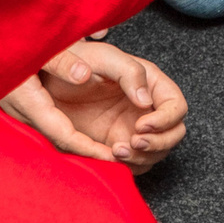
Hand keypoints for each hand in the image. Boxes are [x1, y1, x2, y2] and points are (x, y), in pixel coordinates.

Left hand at [1, 39, 188, 170]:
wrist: (46, 79)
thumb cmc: (76, 60)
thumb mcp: (102, 57)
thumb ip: (128, 72)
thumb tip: (145, 99)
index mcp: (151, 83)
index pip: (177, 106)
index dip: (166, 119)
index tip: (143, 125)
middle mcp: (147, 108)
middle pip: (174, 134)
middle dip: (158, 143)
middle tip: (133, 142)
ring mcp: (133, 128)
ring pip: (157, 153)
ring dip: (142, 156)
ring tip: (117, 150)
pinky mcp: (118, 144)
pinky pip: (136, 163)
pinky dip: (128, 165)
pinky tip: (109, 156)